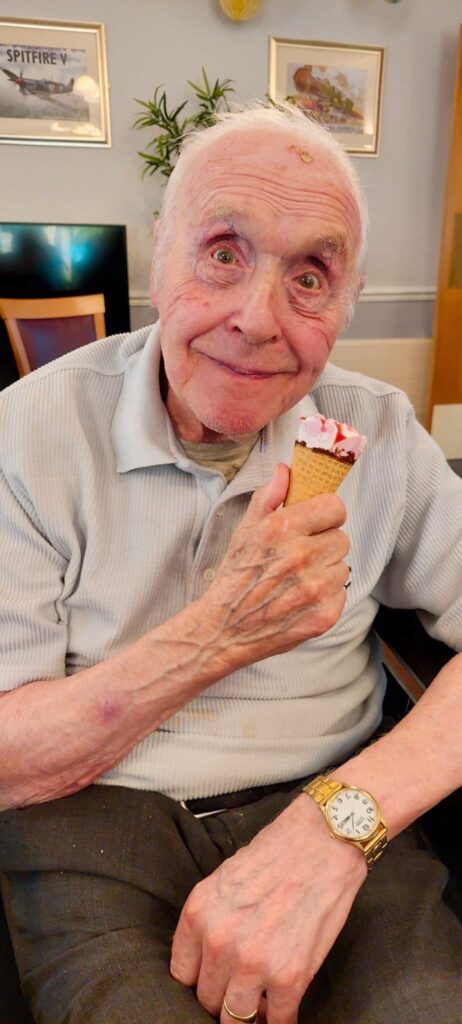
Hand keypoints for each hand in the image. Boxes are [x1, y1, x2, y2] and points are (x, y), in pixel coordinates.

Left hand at [170, 794, 366, 1023]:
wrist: (323, 840)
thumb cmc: (279, 853)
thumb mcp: (225, 878)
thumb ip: (212, 918)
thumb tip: (208, 955)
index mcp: (199, 913)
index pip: (182, 974)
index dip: (201, 979)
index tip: (215, 980)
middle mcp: (218, 941)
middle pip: (208, 998)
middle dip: (225, 994)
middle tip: (242, 989)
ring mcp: (253, 962)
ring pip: (236, 1017)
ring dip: (250, 1014)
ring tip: (262, 1004)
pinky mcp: (289, 977)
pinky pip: (278, 1021)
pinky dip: (282, 1020)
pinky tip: (285, 1009)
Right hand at [202, 463, 349, 668]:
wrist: (224, 630)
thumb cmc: (234, 579)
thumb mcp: (244, 532)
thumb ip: (269, 498)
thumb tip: (285, 471)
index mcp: (282, 529)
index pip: (335, 507)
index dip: (326, 514)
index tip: (316, 523)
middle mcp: (301, 557)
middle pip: (341, 538)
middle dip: (324, 545)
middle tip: (301, 556)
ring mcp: (315, 589)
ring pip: (342, 566)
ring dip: (326, 571)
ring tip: (299, 580)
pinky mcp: (324, 615)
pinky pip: (341, 593)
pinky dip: (326, 597)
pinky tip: (302, 600)